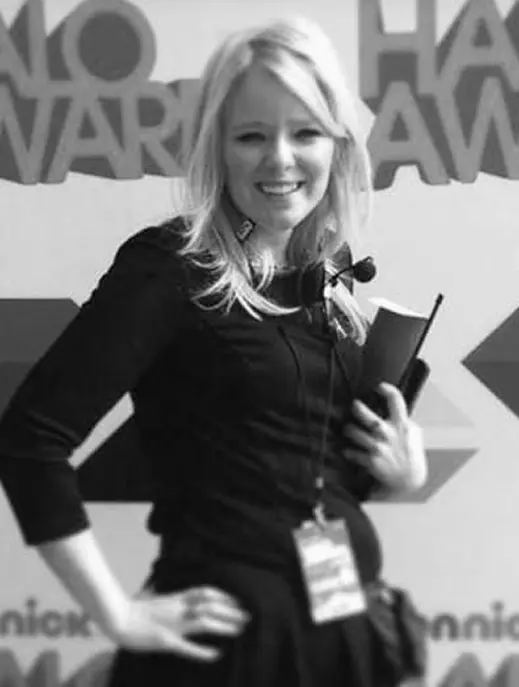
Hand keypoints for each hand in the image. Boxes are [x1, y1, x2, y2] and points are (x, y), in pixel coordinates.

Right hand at [107, 585, 249, 660]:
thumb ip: (161, 597)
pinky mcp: (165, 641)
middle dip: (230, 610)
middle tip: (248, 616)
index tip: (237, 600)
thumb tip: (161, 592)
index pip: (204, 592)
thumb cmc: (132, 609)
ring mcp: (172, 624)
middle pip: (209, 605)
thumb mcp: (151, 599)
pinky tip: (216, 654)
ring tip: (240, 630)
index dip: (222, 595)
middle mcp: (177, 609)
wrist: (117, 617)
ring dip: (224, 625)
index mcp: (175, 598)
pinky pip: (186, 646)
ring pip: (203, 621)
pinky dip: (202, 651)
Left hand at [343, 382, 427, 492]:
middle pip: (370, 418)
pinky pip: (353, 453)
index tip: (379, 386)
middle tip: (354, 405)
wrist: (410, 480)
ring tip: (348, 428)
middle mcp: (389, 435)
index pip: (397, 402)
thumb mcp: (413, 434)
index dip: (387, 390)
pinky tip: (348, 451)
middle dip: (358, 409)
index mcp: (402, 425)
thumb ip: (404, 420)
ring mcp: (379, 448)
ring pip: (357, 434)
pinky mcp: (371, 461)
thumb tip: (394, 406)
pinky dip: (349, 452)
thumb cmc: (411, 454)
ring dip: (349, 430)